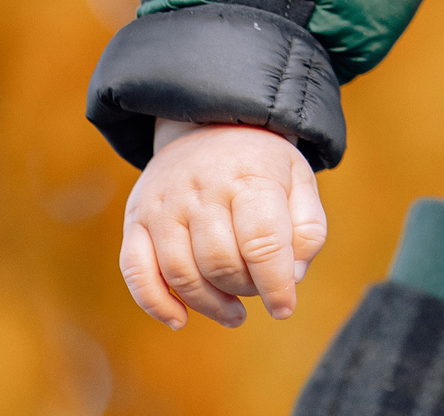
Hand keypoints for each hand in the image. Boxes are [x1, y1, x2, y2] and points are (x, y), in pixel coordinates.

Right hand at [120, 121, 327, 328]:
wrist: (207, 125)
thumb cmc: (261, 165)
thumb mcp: (299, 181)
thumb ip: (307, 230)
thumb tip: (292, 278)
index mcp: (249, 177)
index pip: (262, 241)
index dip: (275, 284)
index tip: (284, 308)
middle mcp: (201, 189)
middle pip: (221, 263)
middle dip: (245, 290)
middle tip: (257, 290)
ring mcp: (163, 205)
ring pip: (181, 273)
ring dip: (209, 305)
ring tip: (233, 313)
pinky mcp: (136, 220)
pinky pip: (136, 272)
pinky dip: (155, 303)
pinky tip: (179, 319)